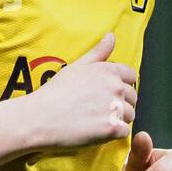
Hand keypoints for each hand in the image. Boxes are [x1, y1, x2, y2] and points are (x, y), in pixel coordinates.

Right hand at [28, 31, 137, 148]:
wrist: (39, 118)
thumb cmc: (54, 93)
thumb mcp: (76, 67)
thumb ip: (98, 52)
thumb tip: (111, 36)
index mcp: (108, 71)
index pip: (131, 76)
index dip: (121, 85)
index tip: (106, 93)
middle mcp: (115, 87)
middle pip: (132, 98)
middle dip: (120, 104)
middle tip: (97, 110)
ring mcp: (114, 108)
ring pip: (130, 115)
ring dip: (117, 119)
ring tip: (95, 121)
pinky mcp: (111, 128)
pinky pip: (123, 132)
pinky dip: (113, 134)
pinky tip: (96, 130)